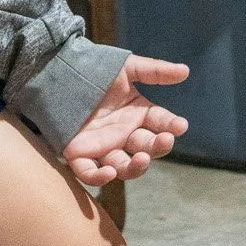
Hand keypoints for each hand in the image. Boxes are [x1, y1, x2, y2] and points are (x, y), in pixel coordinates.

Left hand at [63, 55, 188, 186]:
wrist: (59, 69)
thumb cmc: (95, 69)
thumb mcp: (126, 68)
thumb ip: (155, 71)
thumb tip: (186, 71)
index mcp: (138, 114)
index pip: (161, 124)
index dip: (171, 126)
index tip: (179, 126)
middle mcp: (124, 134)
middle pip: (147, 149)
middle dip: (157, 147)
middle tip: (163, 140)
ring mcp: (103, 146)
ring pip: (124, 166)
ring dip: (136, 167)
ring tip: (141, 158)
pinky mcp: (79, 153)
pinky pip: (90, 173)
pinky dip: (99, 177)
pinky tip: (108, 172)